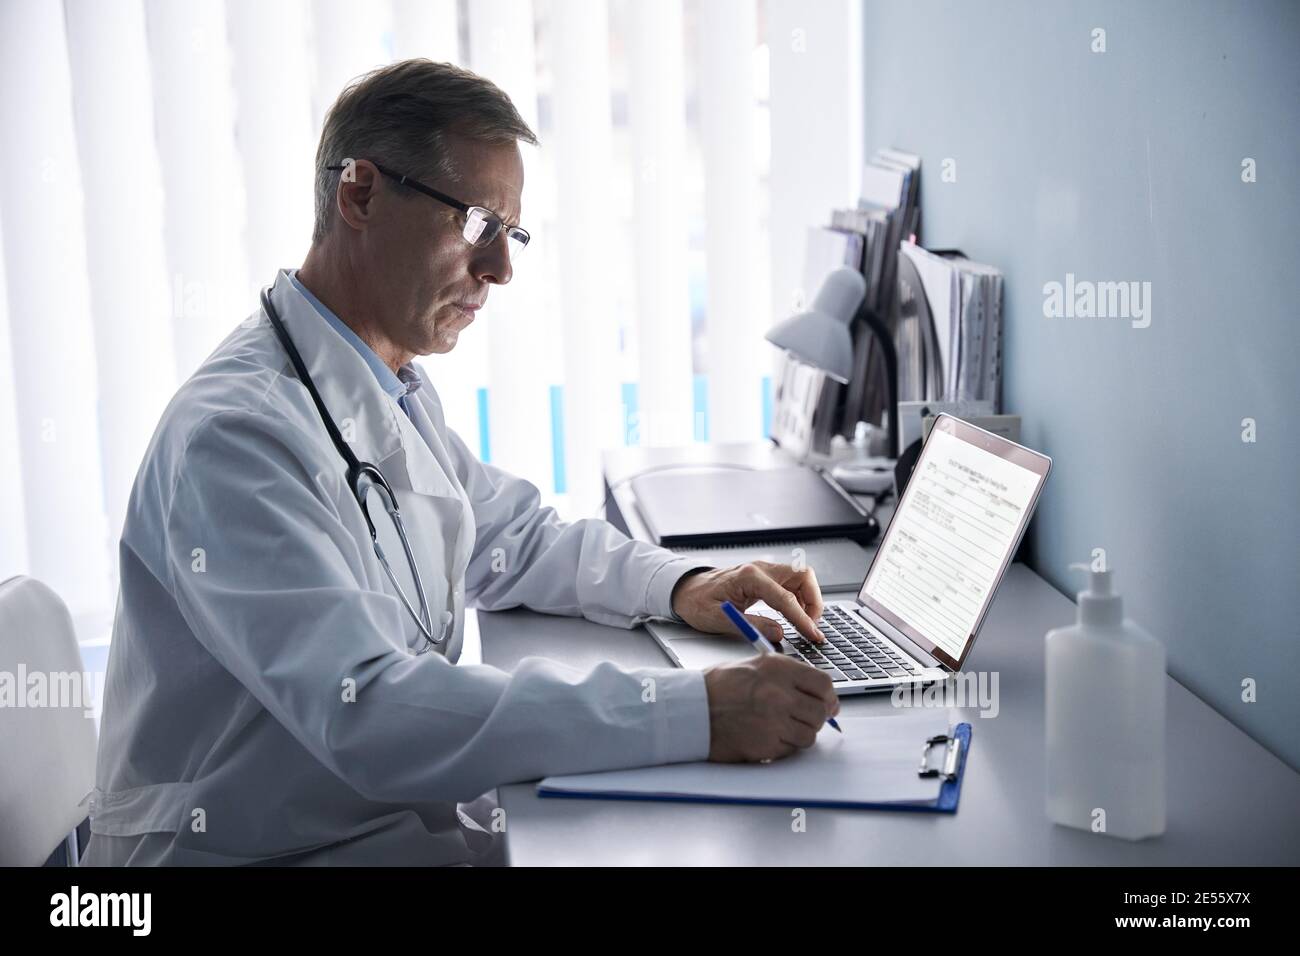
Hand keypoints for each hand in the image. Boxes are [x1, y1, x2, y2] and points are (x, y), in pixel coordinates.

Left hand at [670, 560, 825, 644]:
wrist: (685, 590)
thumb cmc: (697, 602)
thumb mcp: (719, 620)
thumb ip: (750, 626)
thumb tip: (779, 633)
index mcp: (748, 577)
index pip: (785, 598)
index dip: (802, 618)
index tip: (812, 634)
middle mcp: (760, 569)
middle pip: (802, 575)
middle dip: (814, 600)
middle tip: (811, 626)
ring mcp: (764, 571)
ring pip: (800, 578)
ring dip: (809, 599)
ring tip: (804, 623)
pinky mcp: (765, 578)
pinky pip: (791, 584)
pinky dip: (799, 599)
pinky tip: (794, 616)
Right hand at [703, 654, 838, 761]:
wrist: (688, 710)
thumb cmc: (716, 688)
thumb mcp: (753, 666)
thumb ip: (786, 676)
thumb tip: (816, 692)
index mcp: (777, 669)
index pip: (823, 683)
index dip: (829, 697)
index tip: (828, 703)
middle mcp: (779, 693)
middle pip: (820, 711)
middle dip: (817, 718)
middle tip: (806, 719)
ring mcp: (773, 721)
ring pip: (809, 734)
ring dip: (800, 734)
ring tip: (781, 728)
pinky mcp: (766, 745)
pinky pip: (790, 750)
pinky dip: (783, 747)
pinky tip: (766, 736)